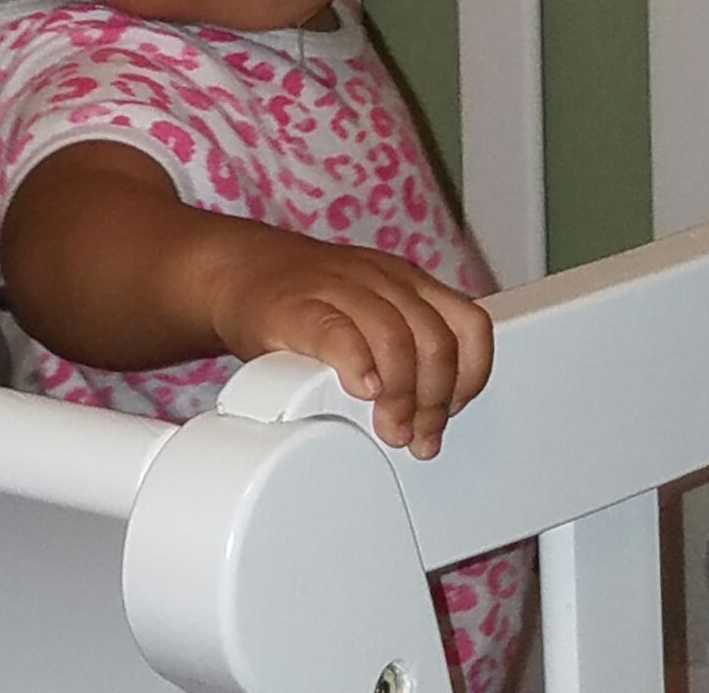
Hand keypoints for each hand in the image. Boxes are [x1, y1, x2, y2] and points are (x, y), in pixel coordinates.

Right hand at [209, 230, 492, 456]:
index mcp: (406, 282)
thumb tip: (435, 417)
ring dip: (401, 395)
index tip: (452, 411)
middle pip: (434, 338)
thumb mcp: (372, 310)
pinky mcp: (296, 306)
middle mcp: (381, 280)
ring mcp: (339, 287)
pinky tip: (360, 389)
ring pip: (396, 336)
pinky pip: (339, 332)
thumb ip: (407, 349)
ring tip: (390, 428)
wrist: (237, 272)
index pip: (468, 324)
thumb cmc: (307, 301)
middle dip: (433, 399)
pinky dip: (358, 365)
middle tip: (417, 436)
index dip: (470, 375)